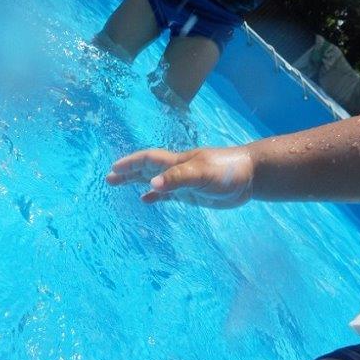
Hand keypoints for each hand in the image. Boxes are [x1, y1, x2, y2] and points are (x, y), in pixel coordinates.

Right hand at [106, 146, 253, 207]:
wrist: (250, 176)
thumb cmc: (227, 170)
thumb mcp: (202, 174)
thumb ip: (178, 179)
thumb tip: (151, 186)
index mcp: (177, 161)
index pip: (148, 160)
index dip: (131, 163)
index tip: (113, 169)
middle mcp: (177, 169)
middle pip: (147, 168)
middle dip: (128, 172)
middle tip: (109, 178)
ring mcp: (184, 181)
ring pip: (155, 180)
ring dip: (137, 181)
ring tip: (119, 185)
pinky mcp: (193, 193)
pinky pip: (168, 194)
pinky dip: (156, 195)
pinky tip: (147, 199)